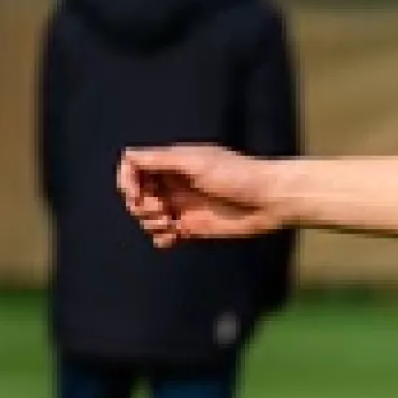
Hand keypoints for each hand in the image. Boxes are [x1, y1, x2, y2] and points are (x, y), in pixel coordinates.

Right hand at [118, 145, 286, 246]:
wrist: (269, 200)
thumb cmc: (237, 176)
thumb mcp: (196, 163)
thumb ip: (162, 160)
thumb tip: (128, 158)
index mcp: (172, 163)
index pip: (133, 168)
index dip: (127, 181)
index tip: (135, 194)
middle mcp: (174, 183)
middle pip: (137, 194)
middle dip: (140, 205)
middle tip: (160, 209)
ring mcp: (182, 206)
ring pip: (148, 216)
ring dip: (150, 222)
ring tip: (169, 224)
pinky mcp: (193, 227)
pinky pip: (165, 235)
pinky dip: (161, 238)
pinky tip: (172, 238)